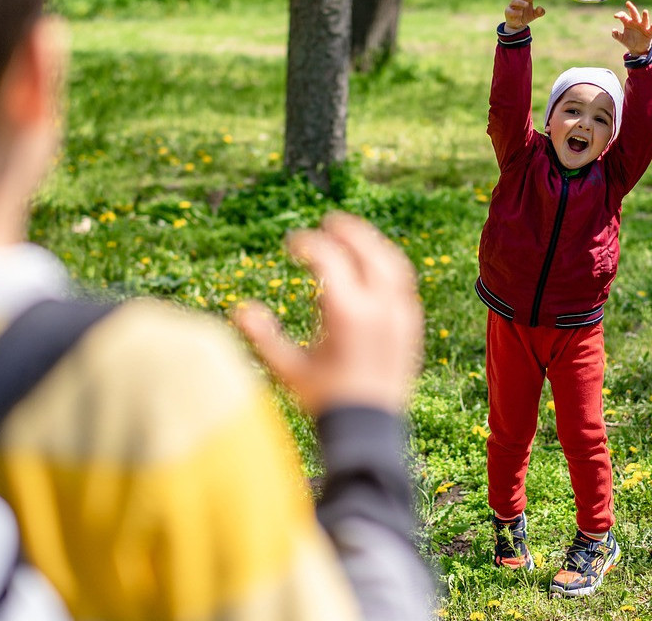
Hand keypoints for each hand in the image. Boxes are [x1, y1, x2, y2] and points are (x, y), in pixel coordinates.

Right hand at [233, 212, 422, 415]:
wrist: (370, 429)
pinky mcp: (412, 325)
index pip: (329, 258)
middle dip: (347, 231)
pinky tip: (374, 267)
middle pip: (367, 250)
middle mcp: (379, 308)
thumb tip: (239, 309)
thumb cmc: (326, 401)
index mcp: (347, 313)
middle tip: (328, 221)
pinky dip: (388, 265)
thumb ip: (263, 337)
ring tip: (353, 236)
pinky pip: (403, 283)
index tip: (291, 244)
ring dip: (372, 243)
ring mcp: (401, 315)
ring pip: (392, 263)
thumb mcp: (288, 369)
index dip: (307, 244)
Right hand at [504, 0, 545, 32]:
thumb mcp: (534, 15)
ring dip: (521, 2)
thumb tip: (540, 8)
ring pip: (515, 0)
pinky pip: (511, 11)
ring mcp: (513, 5)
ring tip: (527, 4)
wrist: (517, 25)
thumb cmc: (525, 16)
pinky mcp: (508, 12)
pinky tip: (520, 14)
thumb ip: (539, 12)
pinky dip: (515, 12)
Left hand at [611, 0, 651, 55]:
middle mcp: (636, 22)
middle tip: (628, 3)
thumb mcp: (621, 39)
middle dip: (631, 8)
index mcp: (628, 22)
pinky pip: (651, 29)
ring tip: (645, 11)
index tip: (615, 16)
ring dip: (645, 16)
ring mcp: (643, 26)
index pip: (623, 16)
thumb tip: (613, 30)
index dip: (620, 15)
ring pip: (644, 20)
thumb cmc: (629, 41)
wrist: (637, 49)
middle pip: (634, 14)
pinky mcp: (649, 32)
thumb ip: (616, 35)